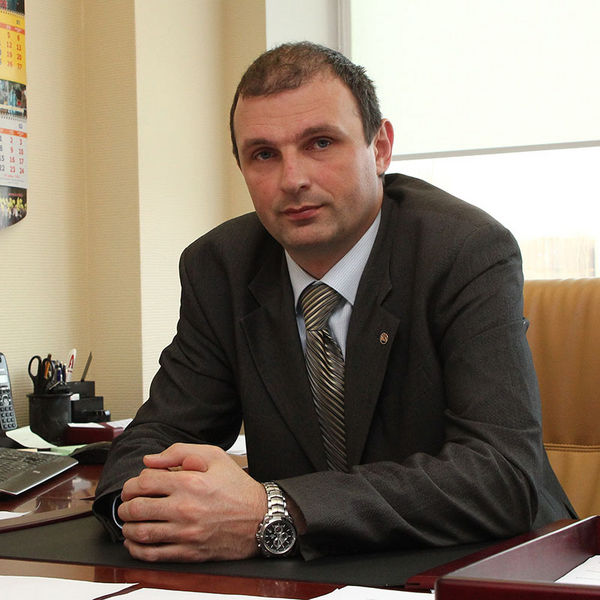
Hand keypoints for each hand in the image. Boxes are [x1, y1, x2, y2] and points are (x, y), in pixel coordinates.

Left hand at [118, 443, 266, 561]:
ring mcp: (186, 533)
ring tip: (129, 521)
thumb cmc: (238, 487)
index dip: (134, 482)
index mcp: (190, 482)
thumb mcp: (214, 456)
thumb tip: (150, 460)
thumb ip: (179, 452)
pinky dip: (136, 549)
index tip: (135, 485)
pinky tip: (135, 542)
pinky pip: (153, 555)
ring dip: (127, 526)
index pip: (145, 481)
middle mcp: (185, 508)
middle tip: (127, 503)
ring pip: (141, 532)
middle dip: (125, 504)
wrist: (261, 518)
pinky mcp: (189, 552)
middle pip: (137, 507)